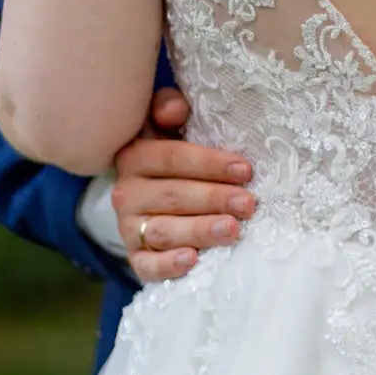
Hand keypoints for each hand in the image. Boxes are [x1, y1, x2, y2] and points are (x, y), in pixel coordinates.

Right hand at [112, 88, 256, 283]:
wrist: (153, 200)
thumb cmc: (174, 160)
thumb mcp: (168, 128)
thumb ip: (168, 109)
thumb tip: (176, 108)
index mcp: (134, 157)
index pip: (170, 157)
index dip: (208, 163)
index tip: (244, 169)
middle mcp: (127, 193)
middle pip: (172, 196)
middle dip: (214, 198)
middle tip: (249, 203)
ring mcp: (129, 228)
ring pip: (164, 231)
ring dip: (200, 230)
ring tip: (232, 229)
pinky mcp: (137, 259)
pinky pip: (148, 265)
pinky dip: (168, 265)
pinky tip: (192, 260)